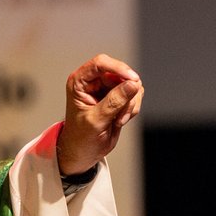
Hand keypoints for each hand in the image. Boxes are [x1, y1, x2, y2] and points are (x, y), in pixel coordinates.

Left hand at [57, 54, 143, 175]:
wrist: (83, 151)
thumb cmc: (80, 137)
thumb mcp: (95, 120)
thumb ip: (114, 102)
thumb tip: (132, 85)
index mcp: (80, 82)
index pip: (101, 63)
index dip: (119, 68)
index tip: (132, 80)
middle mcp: (93, 81)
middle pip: (121, 74)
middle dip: (126, 95)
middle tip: (121, 115)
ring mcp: (107, 88)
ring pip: (131, 85)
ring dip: (130, 104)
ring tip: (118, 121)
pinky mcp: (118, 97)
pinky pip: (135, 95)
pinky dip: (132, 108)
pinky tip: (120, 120)